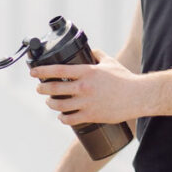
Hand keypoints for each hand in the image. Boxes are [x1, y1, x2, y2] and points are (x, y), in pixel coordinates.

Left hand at [30, 49, 147, 124]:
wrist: (137, 96)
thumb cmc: (124, 78)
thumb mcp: (110, 62)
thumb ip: (97, 55)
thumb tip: (90, 51)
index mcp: (87, 72)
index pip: (58, 70)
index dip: (42, 71)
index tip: (33, 72)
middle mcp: (84, 87)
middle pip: (54, 89)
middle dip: (42, 88)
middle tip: (39, 88)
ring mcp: (86, 103)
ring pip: (59, 105)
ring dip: (50, 103)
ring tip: (49, 102)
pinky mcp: (91, 115)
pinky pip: (69, 119)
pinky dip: (62, 118)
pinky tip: (61, 116)